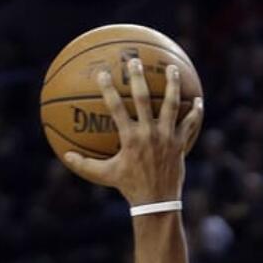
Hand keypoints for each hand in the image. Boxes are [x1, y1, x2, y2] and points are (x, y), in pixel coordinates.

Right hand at [63, 59, 203, 202]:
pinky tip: (197, 100)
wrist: (156, 202)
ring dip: (172, 85)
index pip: (116, 108)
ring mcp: (166, 137)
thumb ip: (85, 165)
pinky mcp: (180, 143)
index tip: (103, 73)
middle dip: (138, 78)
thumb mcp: (106, 175)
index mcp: (130, 138)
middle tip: (135, 60)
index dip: (109, 90)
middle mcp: (149, 133)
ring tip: (172, 68)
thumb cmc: (129, 187)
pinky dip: (195, 111)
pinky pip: (189, 123)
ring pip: (171, 105)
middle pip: (143, 99)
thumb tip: (65, 156)